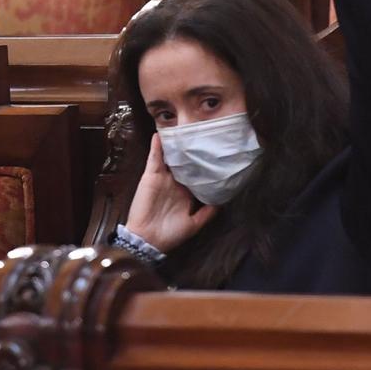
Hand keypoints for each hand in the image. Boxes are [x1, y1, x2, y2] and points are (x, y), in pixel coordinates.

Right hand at [124, 134, 215, 253]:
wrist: (148, 239)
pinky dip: (156, 147)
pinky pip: (154, 158)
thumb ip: (207, 213)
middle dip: (191, 152)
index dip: (203, 167)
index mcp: (185, 194)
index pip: (195, 176)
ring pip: (170, 158)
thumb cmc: (170, 234)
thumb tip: (223, 203)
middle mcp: (174, 184)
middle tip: (201, 136)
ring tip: (181, 129)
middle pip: (184, 164)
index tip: (215, 155)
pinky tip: (159, 135)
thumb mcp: (194, 224)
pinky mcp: (151, 176)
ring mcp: (163, 178)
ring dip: (174, 146)